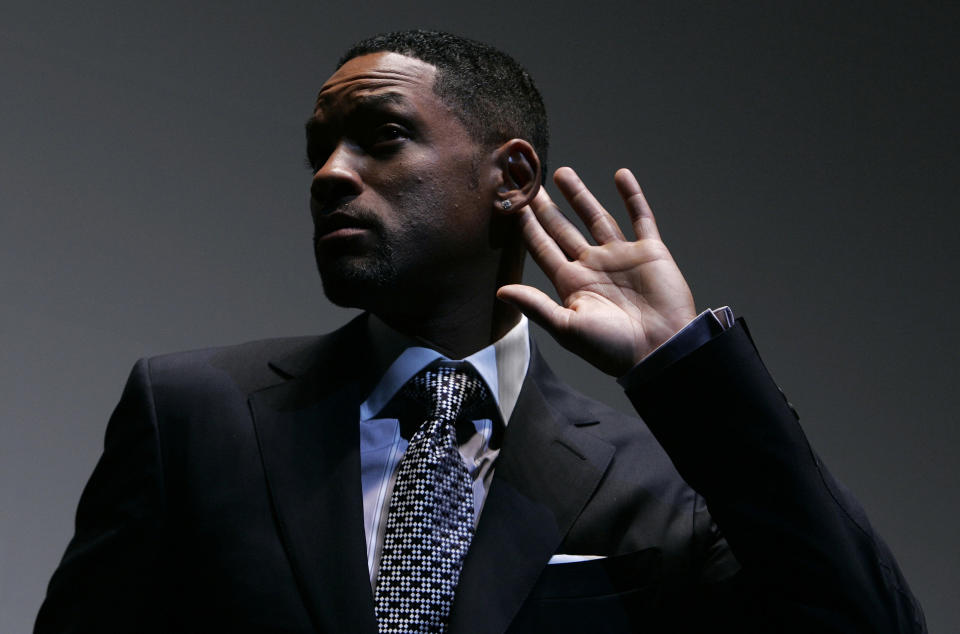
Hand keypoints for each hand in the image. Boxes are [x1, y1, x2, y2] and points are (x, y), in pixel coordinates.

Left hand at [497, 167, 696, 376]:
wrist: (660, 351)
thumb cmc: (612, 348)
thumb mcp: (567, 328)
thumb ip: (535, 306)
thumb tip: (500, 291)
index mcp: (571, 283)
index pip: (542, 247)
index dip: (526, 225)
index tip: (511, 202)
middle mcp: (592, 266)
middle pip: (563, 227)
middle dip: (545, 205)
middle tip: (527, 180)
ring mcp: (621, 256)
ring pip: (596, 217)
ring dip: (579, 195)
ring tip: (562, 172)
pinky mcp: (650, 252)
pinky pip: (640, 218)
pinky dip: (632, 196)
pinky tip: (621, 175)